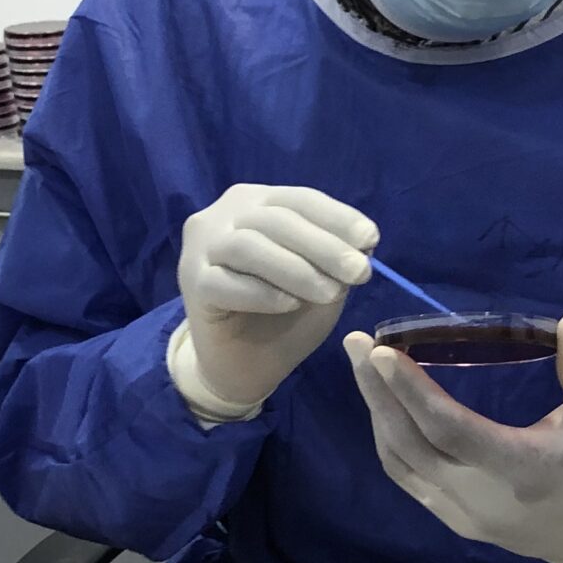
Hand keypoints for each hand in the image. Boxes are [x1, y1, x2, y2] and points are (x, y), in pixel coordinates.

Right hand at [176, 185, 376, 414]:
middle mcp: (223, 215)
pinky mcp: (191, 284)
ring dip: (295, 269)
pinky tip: (288, 305)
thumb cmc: (283, 315)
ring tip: (329, 293)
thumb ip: (334, 259)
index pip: (299, 199)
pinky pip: (224, 283)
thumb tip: (363, 245)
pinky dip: (261, 293)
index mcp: (257, 202)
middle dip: (324, 246)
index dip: (338, 217)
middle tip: (359, 272)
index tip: (371, 240)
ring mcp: (201, 248)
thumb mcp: (320, 281)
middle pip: (276, 219)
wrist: (243, 364)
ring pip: (248, 246)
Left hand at [343, 313, 562, 562]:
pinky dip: (391, 439)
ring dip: (378, 413)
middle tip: (355, 344)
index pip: (450, 428)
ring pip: (401, 462)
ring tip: (364, 366)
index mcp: (521, 469)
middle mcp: (480, 497)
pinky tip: (384, 405)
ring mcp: (462, 514)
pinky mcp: (454, 521)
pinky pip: (408, 478)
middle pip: (411, 443)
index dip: (412, 391)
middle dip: (377, 391)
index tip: (381, 352)